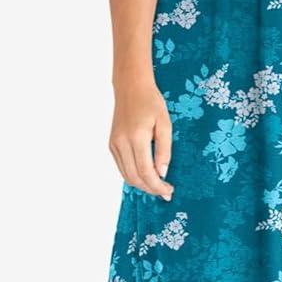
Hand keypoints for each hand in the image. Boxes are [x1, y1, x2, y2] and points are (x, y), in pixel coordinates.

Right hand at [109, 78, 173, 199]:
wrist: (131, 88)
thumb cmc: (151, 103)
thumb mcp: (165, 124)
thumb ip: (164, 150)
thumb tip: (162, 173)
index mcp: (136, 137)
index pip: (146, 171)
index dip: (157, 186)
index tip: (169, 192)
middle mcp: (121, 143)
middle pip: (134, 177)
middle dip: (151, 189)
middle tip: (166, 193)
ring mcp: (114, 144)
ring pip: (126, 175)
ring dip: (142, 185)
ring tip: (157, 187)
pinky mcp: (111, 144)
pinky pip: (121, 167)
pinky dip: (133, 176)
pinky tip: (146, 176)